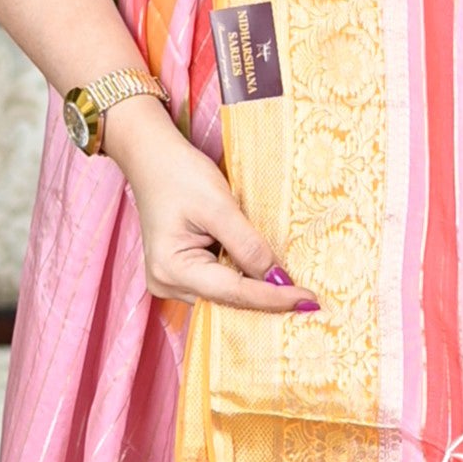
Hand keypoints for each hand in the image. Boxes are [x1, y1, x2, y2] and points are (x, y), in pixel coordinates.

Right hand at [106, 92, 317, 313]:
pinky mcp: (182, 275)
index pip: (234, 292)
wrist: (152, 158)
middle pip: (229, 301)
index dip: (273, 297)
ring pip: (225, 298)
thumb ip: (248, 245)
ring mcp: (172, 282)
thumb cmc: (180, 174)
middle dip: (268, 301)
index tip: (308, 299)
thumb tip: (279, 279)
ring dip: (258, 294)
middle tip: (310, 302)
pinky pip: (219, 286)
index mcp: (172, 269)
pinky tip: (270, 281)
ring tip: (296, 295)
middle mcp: (168, 284)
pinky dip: (244, 283)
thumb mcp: (219, 205)